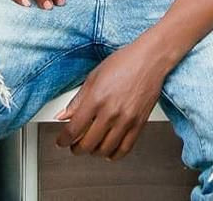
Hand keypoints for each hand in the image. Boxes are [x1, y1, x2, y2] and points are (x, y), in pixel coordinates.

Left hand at [54, 42, 166, 158]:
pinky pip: (125, 148)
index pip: (73, 130)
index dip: (63, 140)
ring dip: (94, 152)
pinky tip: (109, 150)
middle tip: (75, 145)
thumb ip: (77, 100)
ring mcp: (126, 119)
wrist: (150, 59)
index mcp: (96, 99)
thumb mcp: (94, 76)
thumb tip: (63, 115)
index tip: (62, 141)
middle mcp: (110, 111)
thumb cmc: (124, 62)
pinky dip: (114, 154)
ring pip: (105, 150)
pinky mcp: (139, 123)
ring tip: (92, 146)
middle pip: (87, 144)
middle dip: (76, 149)